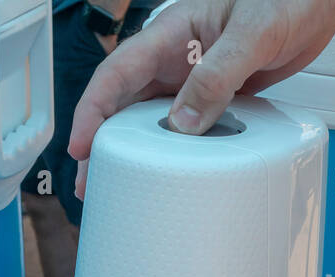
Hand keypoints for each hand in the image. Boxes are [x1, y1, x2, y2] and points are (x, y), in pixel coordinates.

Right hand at [69, 0, 334, 198]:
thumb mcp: (253, 32)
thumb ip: (218, 75)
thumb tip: (183, 125)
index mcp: (171, 33)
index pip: (116, 74)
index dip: (93, 112)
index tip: (82, 147)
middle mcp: (176, 57)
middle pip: (124, 104)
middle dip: (104, 144)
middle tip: (91, 183)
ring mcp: (196, 76)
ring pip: (153, 118)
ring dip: (136, 152)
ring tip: (120, 186)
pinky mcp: (219, 92)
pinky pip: (189, 124)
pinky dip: (175, 150)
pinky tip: (169, 172)